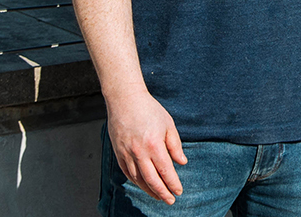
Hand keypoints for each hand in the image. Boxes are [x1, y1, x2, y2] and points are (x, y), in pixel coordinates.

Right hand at [106, 88, 186, 203]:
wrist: (124, 99)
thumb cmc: (149, 109)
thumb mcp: (168, 124)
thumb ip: (175, 145)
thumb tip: (182, 162)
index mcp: (154, 145)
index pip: (166, 171)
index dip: (173, 184)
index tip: (179, 191)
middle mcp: (139, 152)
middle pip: (152, 180)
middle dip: (163, 193)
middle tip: (170, 200)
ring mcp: (127, 153)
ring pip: (138, 179)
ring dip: (149, 191)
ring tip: (158, 196)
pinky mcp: (118, 152)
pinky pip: (127, 173)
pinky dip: (136, 181)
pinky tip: (143, 185)